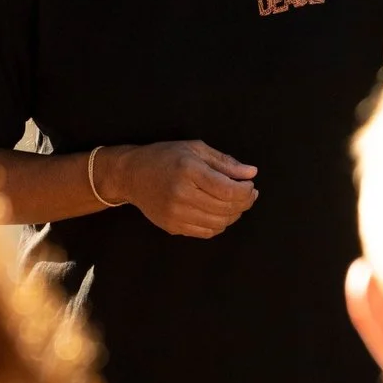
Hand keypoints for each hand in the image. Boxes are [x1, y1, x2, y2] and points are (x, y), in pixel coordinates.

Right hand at [110, 141, 256, 237]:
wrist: (131, 176)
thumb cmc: (164, 158)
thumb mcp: (195, 149)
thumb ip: (225, 162)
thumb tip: (251, 173)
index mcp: (189, 171)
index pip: (228, 190)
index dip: (246, 191)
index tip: (250, 184)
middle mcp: (181, 194)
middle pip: (226, 208)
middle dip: (244, 203)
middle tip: (248, 194)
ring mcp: (175, 214)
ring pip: (219, 223)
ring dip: (234, 215)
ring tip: (234, 204)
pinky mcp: (172, 226)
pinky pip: (206, 232)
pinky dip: (218, 225)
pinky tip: (218, 213)